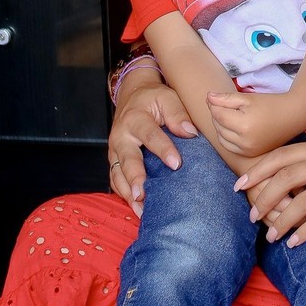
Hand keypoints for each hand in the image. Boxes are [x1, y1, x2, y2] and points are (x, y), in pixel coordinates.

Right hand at [108, 80, 193, 215]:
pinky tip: (137, 208)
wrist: (132, 95)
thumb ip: (178, 114)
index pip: (150, 136)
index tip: (176, 164)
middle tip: (143, 195)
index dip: (163, 150)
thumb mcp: (167, 98)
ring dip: (128, 193)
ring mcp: (115, 151)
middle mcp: (121, 137)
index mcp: (135, 119)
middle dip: (135, 179)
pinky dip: (124, 195)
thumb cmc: (153, 98)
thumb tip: (190, 133)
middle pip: (127, 160)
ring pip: (117, 174)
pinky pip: (116, 180)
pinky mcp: (115, 161)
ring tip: (141, 209)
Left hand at [205, 90, 304, 167]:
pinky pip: (230, 147)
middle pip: (218, 127)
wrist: (293, 116)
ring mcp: (247, 150)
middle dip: (217, 115)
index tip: (215, 97)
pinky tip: (233, 128)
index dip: (214, 104)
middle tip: (222, 105)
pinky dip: (227, 137)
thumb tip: (207, 97)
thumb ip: (225, 98)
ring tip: (229, 115)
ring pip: (221, 138)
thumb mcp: (248, 98)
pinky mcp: (250, 154)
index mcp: (244, 125)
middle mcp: (244, 142)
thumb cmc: (271, 104)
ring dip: (220, 127)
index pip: (218, 115)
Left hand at [235, 138, 305, 245]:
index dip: (258, 171)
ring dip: (281, 221)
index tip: (241, 185)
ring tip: (270, 236)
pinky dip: (305, 231)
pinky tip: (295, 242)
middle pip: (284, 178)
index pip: (281, 156)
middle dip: (263, 198)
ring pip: (300, 201)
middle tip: (251, 215)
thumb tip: (294, 171)